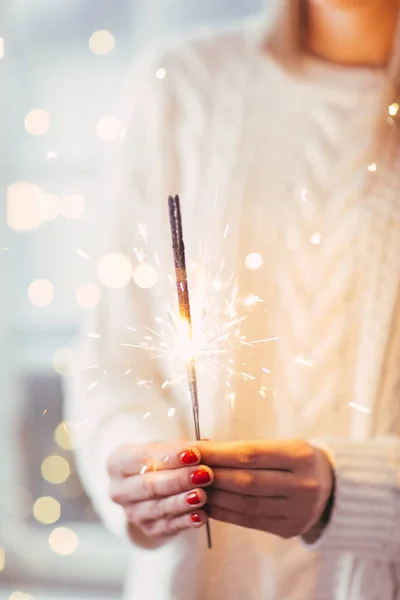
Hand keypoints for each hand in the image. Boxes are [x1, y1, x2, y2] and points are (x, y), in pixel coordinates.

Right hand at [107, 443, 213, 539]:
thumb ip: (180, 447)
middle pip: (150, 485)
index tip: (194, 453)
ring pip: (159, 508)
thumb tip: (203, 446)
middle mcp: (119, 490)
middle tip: (204, 474)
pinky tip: (201, 515)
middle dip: (179, 480)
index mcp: (118, 462)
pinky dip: (185, 521)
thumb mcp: (165, 447)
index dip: (170, 456)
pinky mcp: (147, 529)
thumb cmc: (160, 460)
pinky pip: (168, 527)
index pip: (144, 457)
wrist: (154, 484)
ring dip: (182, 502)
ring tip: (203, 495)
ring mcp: (132, 512)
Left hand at [196, 439, 332, 538]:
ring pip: (245, 504)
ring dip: (213, 496)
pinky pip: (250, 521)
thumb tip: (200, 448)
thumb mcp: (280, 445)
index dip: (217, 453)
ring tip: (191, 488)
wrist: (331, 487)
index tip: (192, 450)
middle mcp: (303, 484)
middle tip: (185, 470)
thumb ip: (244, 449)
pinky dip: (225, 513)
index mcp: (300, 455)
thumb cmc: (295, 459)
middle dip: (211, 475)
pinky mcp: (290, 529)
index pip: (249, 454)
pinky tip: (208, 505)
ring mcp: (298, 510)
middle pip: (246, 481)